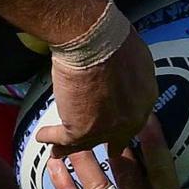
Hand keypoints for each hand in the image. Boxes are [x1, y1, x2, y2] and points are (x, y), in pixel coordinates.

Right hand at [43, 23, 152, 159]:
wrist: (94, 41)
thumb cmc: (113, 37)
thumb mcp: (135, 55)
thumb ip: (131, 72)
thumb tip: (122, 73)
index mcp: (146, 98)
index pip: (136, 117)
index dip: (126, 122)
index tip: (121, 126)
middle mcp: (130, 119)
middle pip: (118, 137)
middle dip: (111, 143)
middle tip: (109, 151)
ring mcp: (107, 128)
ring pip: (87, 142)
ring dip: (72, 145)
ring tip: (60, 150)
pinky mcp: (81, 130)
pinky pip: (63, 139)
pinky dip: (50, 137)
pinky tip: (42, 137)